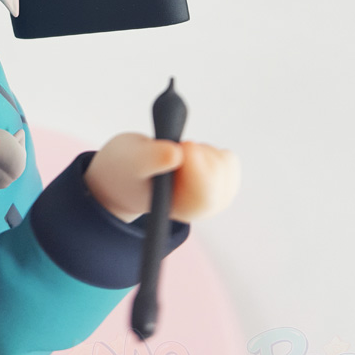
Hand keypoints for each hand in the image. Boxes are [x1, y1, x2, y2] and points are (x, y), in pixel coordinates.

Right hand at [84, 133, 239, 223]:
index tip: (185, 145)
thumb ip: (150, 158)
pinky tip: (192, 157)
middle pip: (219, 178)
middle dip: (199, 153)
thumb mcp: (130, 160)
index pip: (205, 196)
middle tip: (175, 147)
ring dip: (203, 150)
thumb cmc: (126, 170)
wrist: (127, 174)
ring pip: (225, 165)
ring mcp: (213, 197)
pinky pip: (228, 160)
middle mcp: (199, 208)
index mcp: (175, 209)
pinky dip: (212, 151)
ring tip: (178, 155)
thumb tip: (176, 153)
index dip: (200, 168)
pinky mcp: (220, 183)